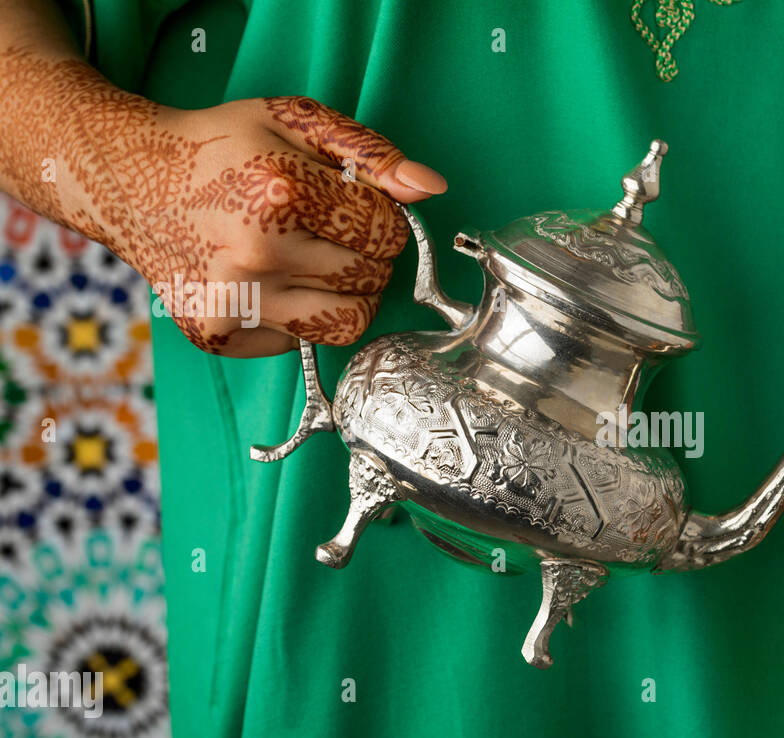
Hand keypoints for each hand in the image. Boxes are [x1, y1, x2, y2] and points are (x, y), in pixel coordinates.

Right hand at [6, 50, 443, 355]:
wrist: (128, 179)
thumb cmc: (221, 147)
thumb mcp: (294, 123)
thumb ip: (370, 153)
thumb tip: (431, 189)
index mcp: (281, 193)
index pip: (387, 233)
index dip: (381, 218)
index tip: (352, 206)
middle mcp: (256, 253)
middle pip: (372, 280)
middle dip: (365, 255)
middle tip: (328, 232)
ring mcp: (235, 300)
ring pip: (347, 324)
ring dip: (346, 295)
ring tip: (315, 263)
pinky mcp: (218, 334)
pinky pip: (299, 343)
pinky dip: (297, 317)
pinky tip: (268, 281)